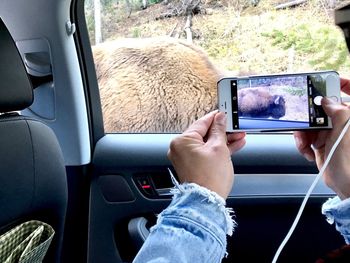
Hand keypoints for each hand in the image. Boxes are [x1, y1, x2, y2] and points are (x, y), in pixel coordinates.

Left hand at [167, 111, 245, 198]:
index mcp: (182, 141)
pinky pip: (204, 153)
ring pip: (206, 144)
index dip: (216, 117)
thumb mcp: (219, 148)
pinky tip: (231, 147)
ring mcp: (185, 158)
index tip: (225, 113)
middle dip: (222, 131)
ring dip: (222, 141)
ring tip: (237, 138)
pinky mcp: (191, 166)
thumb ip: (219, 130)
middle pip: (204, 133)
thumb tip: (220, 119)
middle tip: (234, 128)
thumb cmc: (209, 178)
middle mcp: (180, 149)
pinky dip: (216, 150)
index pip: (201, 122)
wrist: (206, 201)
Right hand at [294, 78, 349, 198]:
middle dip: (309, 115)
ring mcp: (331, 133)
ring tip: (305, 143)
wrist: (345, 186)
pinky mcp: (320, 143)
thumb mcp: (345, 132)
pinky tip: (308, 151)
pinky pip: (306, 137)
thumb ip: (338, 111)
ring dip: (303, 133)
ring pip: (310, 124)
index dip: (341, 83)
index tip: (326, 80)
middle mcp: (342, 123)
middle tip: (304, 119)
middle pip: (322, 108)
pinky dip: (303, 144)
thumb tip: (327, 99)